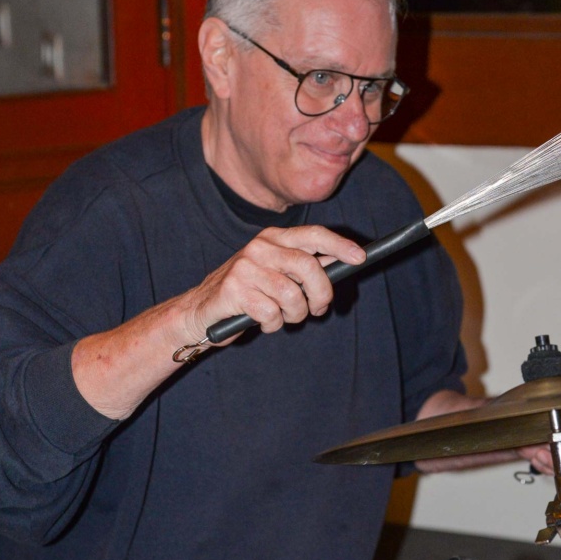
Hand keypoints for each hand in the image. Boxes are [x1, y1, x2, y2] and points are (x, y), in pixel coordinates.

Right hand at [175, 224, 365, 346]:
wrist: (201, 311)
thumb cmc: (247, 293)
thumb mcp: (276, 273)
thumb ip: (303, 266)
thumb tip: (341, 261)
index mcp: (273, 238)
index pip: (313, 235)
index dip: (339, 245)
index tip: (360, 258)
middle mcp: (259, 248)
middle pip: (308, 267)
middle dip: (321, 294)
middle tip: (318, 309)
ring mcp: (245, 268)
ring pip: (292, 295)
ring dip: (294, 315)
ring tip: (283, 317)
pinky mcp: (234, 290)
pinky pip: (271, 313)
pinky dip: (272, 324)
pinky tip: (261, 321)